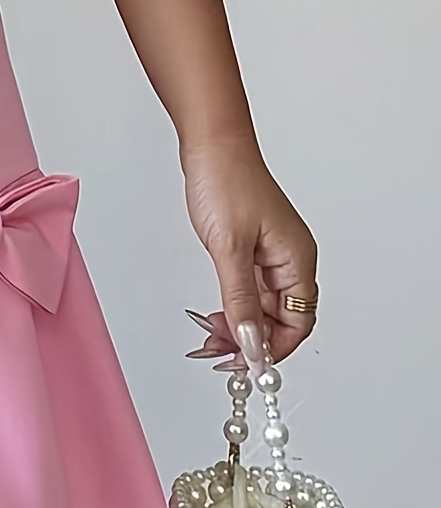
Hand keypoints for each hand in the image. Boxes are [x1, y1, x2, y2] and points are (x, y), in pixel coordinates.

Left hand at [180, 135, 317, 368]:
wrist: (210, 144)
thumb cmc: (226, 181)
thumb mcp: (229, 248)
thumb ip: (240, 299)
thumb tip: (252, 343)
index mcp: (297, 259)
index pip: (298, 323)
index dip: (274, 348)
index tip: (246, 363)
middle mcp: (289, 260)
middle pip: (280, 319)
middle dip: (252, 340)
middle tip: (217, 353)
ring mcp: (269, 255)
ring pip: (261, 307)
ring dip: (238, 326)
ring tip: (209, 337)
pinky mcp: (250, 248)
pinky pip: (248, 290)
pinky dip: (232, 306)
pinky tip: (214, 316)